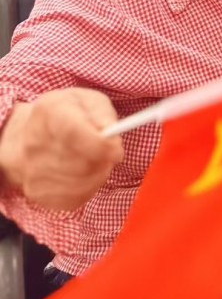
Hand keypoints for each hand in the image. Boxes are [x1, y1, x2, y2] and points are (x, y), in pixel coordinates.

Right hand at [0, 88, 123, 209]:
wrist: (27, 135)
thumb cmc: (66, 114)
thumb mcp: (88, 101)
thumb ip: (103, 115)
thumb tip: (112, 140)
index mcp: (48, 113)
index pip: (73, 134)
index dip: (100, 146)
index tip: (117, 150)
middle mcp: (34, 144)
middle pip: (80, 164)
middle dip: (103, 160)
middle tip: (109, 152)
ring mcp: (32, 172)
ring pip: (80, 184)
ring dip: (98, 173)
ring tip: (97, 160)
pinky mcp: (37, 194)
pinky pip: (75, 198)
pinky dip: (89, 187)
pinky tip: (86, 173)